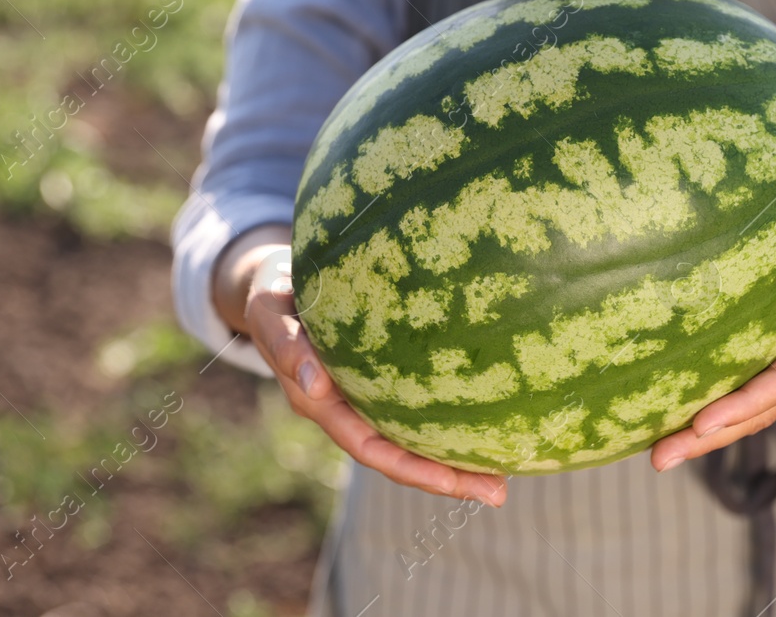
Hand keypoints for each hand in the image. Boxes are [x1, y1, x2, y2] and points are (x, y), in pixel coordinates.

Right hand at [223, 237, 506, 506]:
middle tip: (498, 492)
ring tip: (504, 472)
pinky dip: (448, 419)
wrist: (274, 283)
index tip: (452, 482)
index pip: (370, 448)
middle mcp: (346, 409)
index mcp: (320, 403)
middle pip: (399, 455)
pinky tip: (487, 418)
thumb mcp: (271, 314)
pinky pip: (416, 407)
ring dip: (454, 459)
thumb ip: (288, 346)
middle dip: (447, 478)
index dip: (410, 468)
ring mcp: (364, 398)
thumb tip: (318, 386)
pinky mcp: (380, 378)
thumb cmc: (274, 297)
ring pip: (411, 436)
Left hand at [649, 177, 775, 471]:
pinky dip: (719, 403)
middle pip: (766, 405)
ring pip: (757, 404)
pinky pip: (753, 382)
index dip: (747, 402)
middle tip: (659, 458)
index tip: (702, 422)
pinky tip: (679, 412)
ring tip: (658, 454)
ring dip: (709, 432)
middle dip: (714, 434)